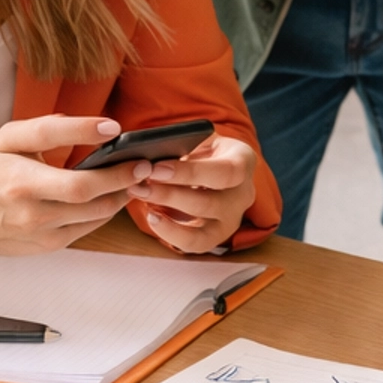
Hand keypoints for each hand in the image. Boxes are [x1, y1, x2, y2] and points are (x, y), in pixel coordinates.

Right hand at [0, 116, 138, 254]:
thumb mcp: (9, 139)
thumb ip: (50, 129)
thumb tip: (99, 126)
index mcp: (21, 183)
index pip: (74, 178)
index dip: (104, 161)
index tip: (119, 133)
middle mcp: (32, 213)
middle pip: (91, 199)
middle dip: (123, 180)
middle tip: (143, 163)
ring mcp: (42, 234)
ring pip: (96, 216)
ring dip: (120, 196)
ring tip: (135, 177)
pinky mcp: (49, 246)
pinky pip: (89, 227)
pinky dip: (105, 209)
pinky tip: (112, 193)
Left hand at [126, 132, 257, 252]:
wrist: (211, 168)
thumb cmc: (203, 150)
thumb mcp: (199, 137)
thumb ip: (182, 142)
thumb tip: (152, 150)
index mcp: (243, 162)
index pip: (225, 173)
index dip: (190, 173)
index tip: (157, 168)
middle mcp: (243, 194)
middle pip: (210, 203)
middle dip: (170, 194)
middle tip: (140, 183)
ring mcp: (232, 220)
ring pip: (202, 227)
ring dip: (167, 213)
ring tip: (140, 195)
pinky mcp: (217, 237)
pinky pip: (195, 244)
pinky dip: (170, 233)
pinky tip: (152, 216)